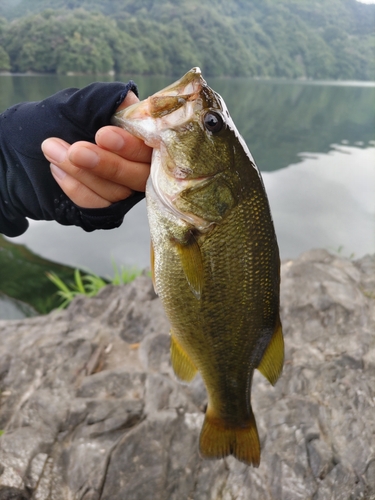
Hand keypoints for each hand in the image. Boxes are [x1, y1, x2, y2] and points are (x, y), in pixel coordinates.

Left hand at [41, 92, 151, 208]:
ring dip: (82, 173)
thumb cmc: (62, 119)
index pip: (150, 147)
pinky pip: (99, 206)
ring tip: (53, 151)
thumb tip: (128, 105)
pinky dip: (76, 189)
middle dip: (107, 165)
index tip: (102, 135)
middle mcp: (141, 164)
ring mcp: (126, 187)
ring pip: (117, 192)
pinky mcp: (108, 205)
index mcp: (143, 136)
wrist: (30, 145)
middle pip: (139, 176)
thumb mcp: (84, 103)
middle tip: (76, 151)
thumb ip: (111, 102)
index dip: (130, 145)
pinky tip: (57, 169)